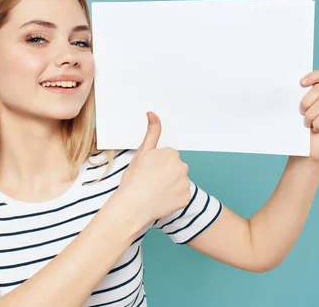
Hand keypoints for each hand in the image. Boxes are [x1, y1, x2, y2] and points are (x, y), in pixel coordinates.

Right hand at [114, 112, 190, 228]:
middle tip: (150, 182)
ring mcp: (185, 184)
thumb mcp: (142, 152)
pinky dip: (173, 198)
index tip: (148, 171)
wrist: (132, 206)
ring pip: (179, 182)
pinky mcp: (186, 198)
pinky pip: (181, 196)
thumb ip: (151, 132)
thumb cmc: (134, 179)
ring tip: (154, 192)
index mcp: (172, 154)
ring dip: (170, 186)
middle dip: (165, 173)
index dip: (156, 164)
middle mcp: (182, 167)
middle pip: (175, 168)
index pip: (167, 157)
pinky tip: (161, 200)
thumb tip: (152, 113)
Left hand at [299, 69, 318, 163]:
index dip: (315, 75)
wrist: (304, 150)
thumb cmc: (299, 129)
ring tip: (307, 124)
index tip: (301, 83)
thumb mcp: (297, 109)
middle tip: (301, 113)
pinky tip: (316, 129)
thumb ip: (300, 96)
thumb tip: (296, 85)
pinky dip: (317, 123)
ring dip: (310, 115)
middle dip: (306, 101)